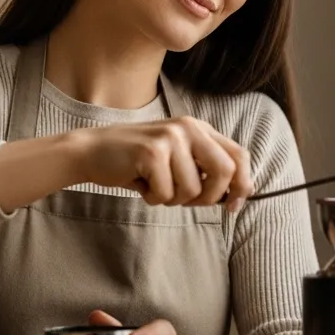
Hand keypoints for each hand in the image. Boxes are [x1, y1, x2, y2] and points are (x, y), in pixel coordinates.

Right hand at [71, 117, 253, 209]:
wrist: (92, 151)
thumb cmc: (137, 162)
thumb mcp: (177, 158)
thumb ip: (206, 170)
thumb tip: (241, 194)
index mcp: (198, 128)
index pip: (239, 155)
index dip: (242, 184)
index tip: (233, 206)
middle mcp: (188, 128)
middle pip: (224, 172)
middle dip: (209, 198)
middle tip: (184, 200)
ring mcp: (170, 138)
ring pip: (192, 190)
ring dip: (172, 199)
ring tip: (154, 184)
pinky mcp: (152, 152)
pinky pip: (166, 194)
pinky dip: (153, 199)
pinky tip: (140, 184)